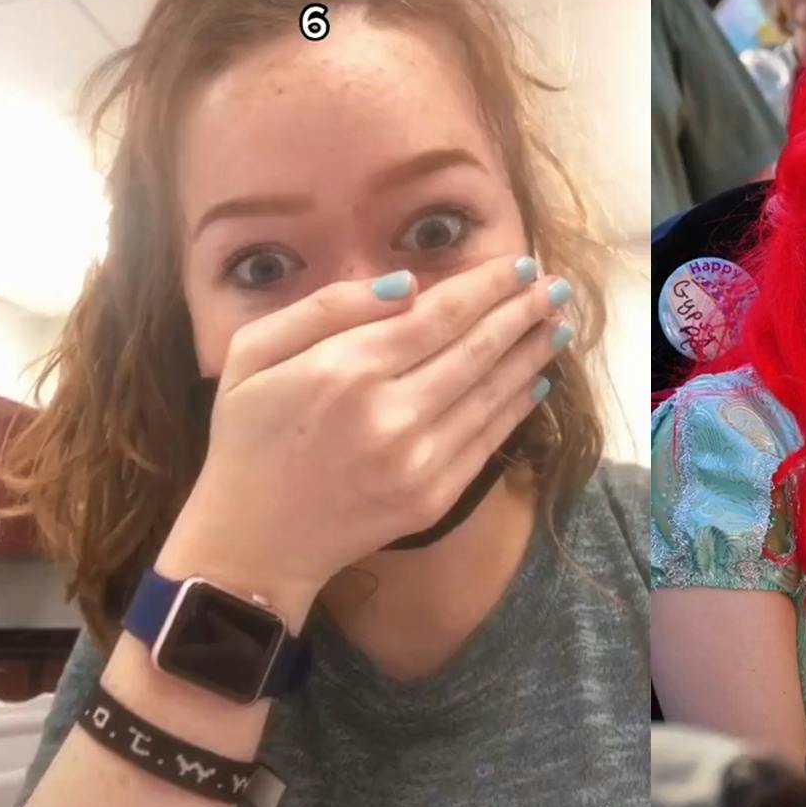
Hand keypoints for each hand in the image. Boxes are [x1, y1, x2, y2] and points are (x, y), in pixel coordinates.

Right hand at [157, 256, 571, 620]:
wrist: (252, 541)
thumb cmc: (248, 438)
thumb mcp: (252, 354)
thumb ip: (326, 309)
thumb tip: (406, 283)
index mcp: (343, 371)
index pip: (438, 315)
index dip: (487, 287)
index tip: (521, 265)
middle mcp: (389, 414)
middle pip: (476, 350)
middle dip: (522, 312)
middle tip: (557, 288)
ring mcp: (417, 460)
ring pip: (492, 392)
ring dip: (531, 354)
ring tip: (557, 325)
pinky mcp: (434, 497)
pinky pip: (488, 439)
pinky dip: (517, 406)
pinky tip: (536, 380)